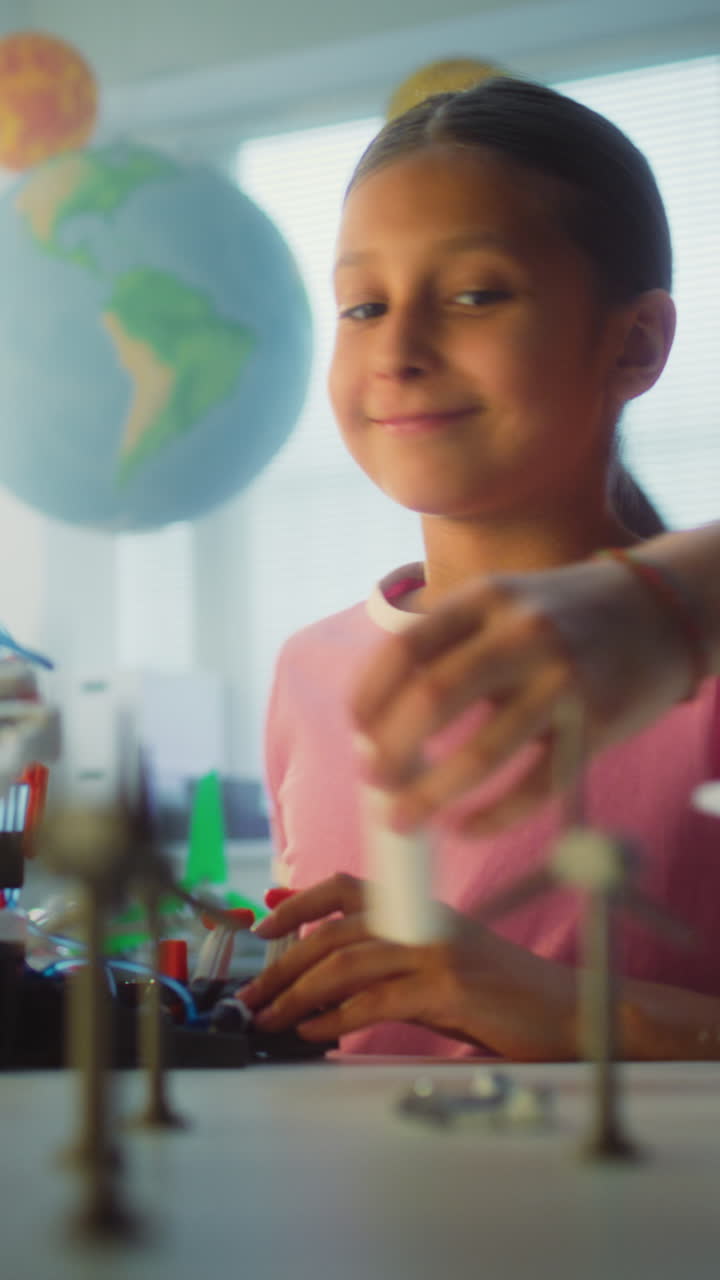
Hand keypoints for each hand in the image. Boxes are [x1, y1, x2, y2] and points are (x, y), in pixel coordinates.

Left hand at [241, 873, 575, 1058]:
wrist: (574, 1011)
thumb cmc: (508, 994)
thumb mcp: (444, 963)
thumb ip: (393, 959)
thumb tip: (328, 974)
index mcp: (421, 908)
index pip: (345, 887)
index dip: (297, 901)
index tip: (263, 925)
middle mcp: (424, 920)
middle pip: (332, 932)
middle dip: (282, 965)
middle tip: (251, 997)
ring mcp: (437, 950)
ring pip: (345, 964)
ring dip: (296, 995)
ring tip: (270, 1020)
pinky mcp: (448, 987)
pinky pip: (375, 1000)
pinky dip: (335, 1017)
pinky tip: (313, 1033)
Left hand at [351, 558, 693, 834]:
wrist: (663, 609)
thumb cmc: (564, 616)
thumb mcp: (504, 605)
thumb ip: (452, 648)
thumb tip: (385, 727)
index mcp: (485, 598)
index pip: (404, 649)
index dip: (368, 698)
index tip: (357, 734)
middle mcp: (520, 632)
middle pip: (432, 697)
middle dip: (391, 750)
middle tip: (375, 782)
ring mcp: (562, 678)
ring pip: (481, 750)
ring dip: (430, 794)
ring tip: (403, 819)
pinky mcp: (597, 723)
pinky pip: (536, 784)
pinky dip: (493, 815)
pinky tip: (466, 827)